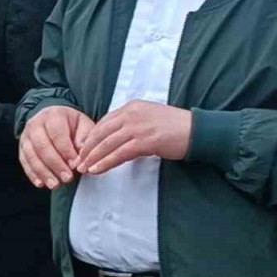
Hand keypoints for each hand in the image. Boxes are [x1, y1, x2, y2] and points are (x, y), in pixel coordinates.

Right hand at [18, 106, 92, 188]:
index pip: (58, 134)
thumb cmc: (72, 125)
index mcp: (54, 115)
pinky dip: (32, 174)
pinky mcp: (22, 147)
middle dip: (55, 164)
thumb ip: (85, 140)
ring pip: (31, 155)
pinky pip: (24, 161)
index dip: (66, 151)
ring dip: (43, 172)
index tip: (75, 165)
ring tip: (55, 184)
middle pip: (42, 146)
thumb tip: (81, 159)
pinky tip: (41, 183)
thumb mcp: (84, 126)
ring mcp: (26, 135)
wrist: (55, 119)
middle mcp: (36, 124)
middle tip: (67, 178)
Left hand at [74, 100, 191, 175]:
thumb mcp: (149, 119)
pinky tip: (98, 170)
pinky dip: (106, 162)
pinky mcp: (145, 140)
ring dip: (93, 158)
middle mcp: (131, 114)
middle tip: (77, 161)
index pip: (104, 122)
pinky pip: (120, 153)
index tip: (82, 150)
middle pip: (101, 132)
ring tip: (84, 169)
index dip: (91, 137)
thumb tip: (114, 139)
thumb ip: (131, 125)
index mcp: (131, 107)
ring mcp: (138, 126)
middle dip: (87, 149)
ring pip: (107, 143)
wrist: (198, 131)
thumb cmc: (175, 128)